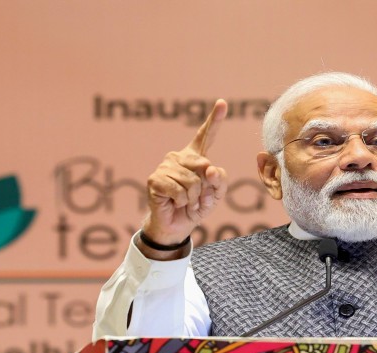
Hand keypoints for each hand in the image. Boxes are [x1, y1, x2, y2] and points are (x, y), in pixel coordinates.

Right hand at [140, 99, 228, 255]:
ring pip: (192, 181)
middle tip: (196, 198)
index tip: (222, 103)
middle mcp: (179, 157)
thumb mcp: (217, 195)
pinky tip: (174, 202)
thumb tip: (210, 168)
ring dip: (193, 198)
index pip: (206, 136)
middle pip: (205, 166)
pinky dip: (182, 201)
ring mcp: (166, 166)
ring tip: (185, 201)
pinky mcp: (155, 178)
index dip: (215, 120)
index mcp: (195, 157)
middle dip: (206, 188)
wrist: (177, 225)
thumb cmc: (196, 207)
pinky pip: (179, 190)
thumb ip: (221, 180)